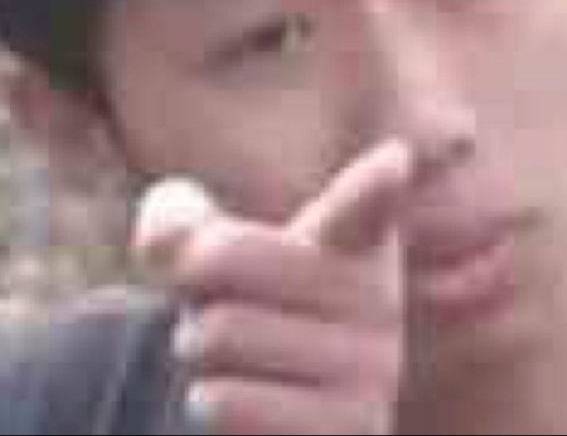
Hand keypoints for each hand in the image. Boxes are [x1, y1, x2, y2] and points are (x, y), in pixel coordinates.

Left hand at [134, 140, 412, 434]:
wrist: (275, 415)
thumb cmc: (243, 311)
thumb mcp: (209, 256)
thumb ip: (179, 223)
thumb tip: (171, 241)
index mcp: (356, 240)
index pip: (365, 204)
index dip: (376, 182)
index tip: (395, 159)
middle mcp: (378, 299)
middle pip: (223, 255)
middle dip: (195, 290)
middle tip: (227, 315)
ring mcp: (371, 372)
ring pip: (218, 332)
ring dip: (199, 353)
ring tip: (237, 361)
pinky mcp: (349, 433)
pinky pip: (227, 403)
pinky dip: (210, 401)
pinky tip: (238, 403)